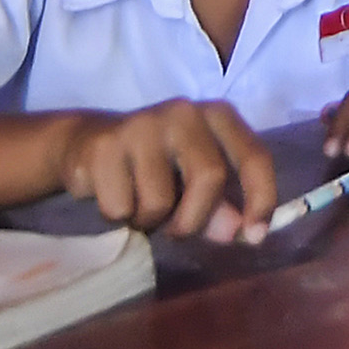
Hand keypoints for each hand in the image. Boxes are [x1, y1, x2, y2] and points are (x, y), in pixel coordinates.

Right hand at [54, 100, 278, 240]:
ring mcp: (143, 124)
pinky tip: (114, 193)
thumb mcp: (194, 183)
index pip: (254, 156)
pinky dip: (118, 216)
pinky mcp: (105, 145)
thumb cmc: (155, 166)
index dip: (261, 199)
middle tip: (177, 231)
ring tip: (139, 202)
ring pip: (159, 201)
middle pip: (210, 177)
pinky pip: (120, 206)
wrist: (88, 143)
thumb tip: (235, 232)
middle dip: (195, 220)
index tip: (254, 237)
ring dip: (149, 220)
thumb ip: (221, 205)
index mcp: (217, 116)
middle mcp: (184, 112)